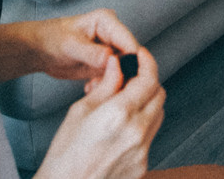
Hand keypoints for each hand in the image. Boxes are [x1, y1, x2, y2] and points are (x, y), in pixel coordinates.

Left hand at [21, 10, 141, 82]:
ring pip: (124, 70)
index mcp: (108, 21)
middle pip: (130, 58)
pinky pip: (114, 77)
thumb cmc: (52, 39)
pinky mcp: (106, 64)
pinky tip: (90, 88)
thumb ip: (92, 52)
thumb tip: (111, 58)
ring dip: (113, 82)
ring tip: (93, 86)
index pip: (129, 42)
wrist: (40, 50)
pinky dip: (105, 85)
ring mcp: (111, 50)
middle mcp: (113, 35)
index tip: (125, 79)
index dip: (132, 61)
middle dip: (122, 75)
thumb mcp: (71, 45)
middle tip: (108, 88)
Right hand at [34, 46, 164, 178]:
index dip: (147, 62)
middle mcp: (136, 133)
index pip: (149, 79)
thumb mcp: (80, 111)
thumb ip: (105, 86)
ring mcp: (141, 152)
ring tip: (124, 105)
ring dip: (147, 104)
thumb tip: (116, 65)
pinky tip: (121, 128)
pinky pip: (150, 138)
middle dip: (148, 82)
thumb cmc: (64, 156)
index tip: (141, 57)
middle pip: (159, 95)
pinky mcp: (142, 166)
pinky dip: (141, 126)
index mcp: (119, 115)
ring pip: (158, 115)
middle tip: (131, 80)